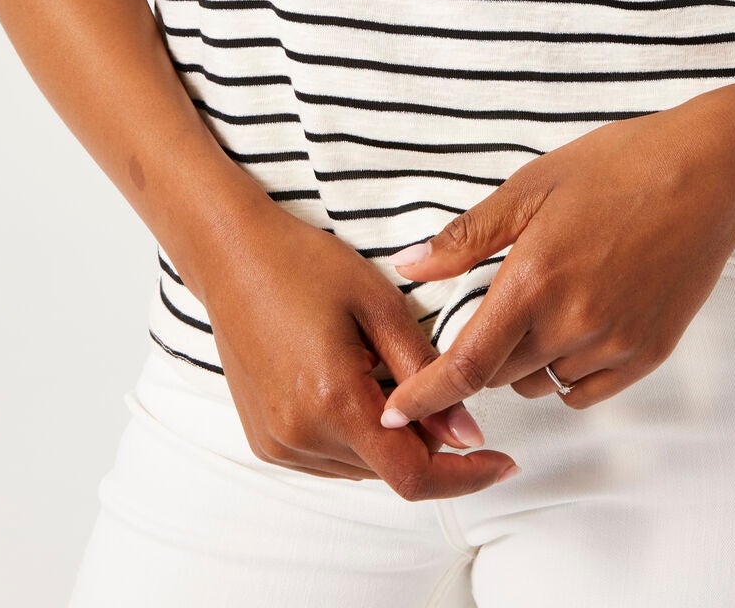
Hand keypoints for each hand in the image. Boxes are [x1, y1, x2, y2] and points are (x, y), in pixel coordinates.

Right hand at [196, 194, 521, 496]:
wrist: (232, 257)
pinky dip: (357, 436)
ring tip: (378, 368)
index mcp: (333, 400)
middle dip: (428, 440)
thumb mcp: (379, 303)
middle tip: (433, 380)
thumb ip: (425, 369)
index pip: (413, 475)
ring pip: (363, 469)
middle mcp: (301, 435)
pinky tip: (352, 382)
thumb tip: (467, 432)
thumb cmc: (305, 265)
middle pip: (390, 471)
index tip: (502, 462)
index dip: (466, 477)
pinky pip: (331, 460)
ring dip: (390, 439)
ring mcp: (279, 444)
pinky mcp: (266, 443)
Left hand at [376, 96, 734, 428]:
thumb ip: (467, 237)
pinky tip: (577, 324)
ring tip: (549, 298)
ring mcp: (615, 343)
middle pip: (500, 375)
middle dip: (483, 353)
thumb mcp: (531, 186)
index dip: (424, 396)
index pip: (466, 364)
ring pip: (543, 382)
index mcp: (534, 280)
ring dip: (528, 360)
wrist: (707, 175)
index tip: (392, 414)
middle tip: (496, 305)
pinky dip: (568, 371)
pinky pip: (586, 390)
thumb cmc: (616, 168)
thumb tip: (407, 265)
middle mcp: (573, 323)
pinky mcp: (648, 354)